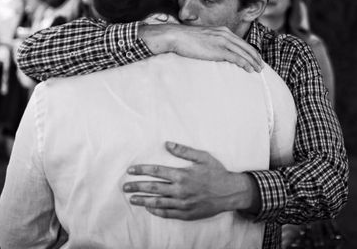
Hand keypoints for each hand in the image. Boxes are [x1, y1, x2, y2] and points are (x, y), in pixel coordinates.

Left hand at [123, 142, 256, 219]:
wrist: (230, 192)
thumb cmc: (217, 173)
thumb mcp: (203, 157)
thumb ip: (184, 151)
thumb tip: (168, 144)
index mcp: (182, 175)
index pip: (156, 172)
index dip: (142, 170)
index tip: (130, 170)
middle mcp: (180, 190)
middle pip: (153, 188)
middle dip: (137, 186)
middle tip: (125, 187)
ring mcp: (183, 203)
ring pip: (158, 202)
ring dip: (143, 200)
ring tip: (132, 199)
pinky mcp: (187, 213)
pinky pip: (168, 213)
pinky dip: (157, 211)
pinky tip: (149, 208)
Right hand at [140, 24, 262, 72]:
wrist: (177, 36)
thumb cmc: (187, 39)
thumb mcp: (204, 37)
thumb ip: (213, 42)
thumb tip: (216, 51)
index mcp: (223, 31)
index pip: (241, 42)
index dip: (250, 51)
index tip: (255, 59)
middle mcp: (225, 34)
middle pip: (246, 47)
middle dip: (255, 57)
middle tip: (261, 66)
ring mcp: (222, 41)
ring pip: (244, 53)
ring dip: (252, 62)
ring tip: (257, 70)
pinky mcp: (218, 50)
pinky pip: (236, 57)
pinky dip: (244, 63)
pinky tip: (248, 69)